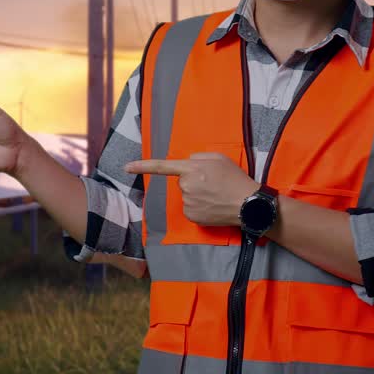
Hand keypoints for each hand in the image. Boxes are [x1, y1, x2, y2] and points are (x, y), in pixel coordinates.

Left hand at [125, 153, 257, 226]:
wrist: (247, 204)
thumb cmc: (235, 178)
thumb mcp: (219, 158)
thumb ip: (198, 157)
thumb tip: (187, 163)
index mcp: (192, 169)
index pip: (162, 166)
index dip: (143, 166)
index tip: (126, 167)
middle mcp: (186, 186)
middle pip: (182, 181)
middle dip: (194, 180)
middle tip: (213, 183)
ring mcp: (188, 203)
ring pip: (187, 195)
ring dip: (197, 194)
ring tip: (216, 195)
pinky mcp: (192, 216)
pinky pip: (190, 208)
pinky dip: (199, 207)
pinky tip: (213, 206)